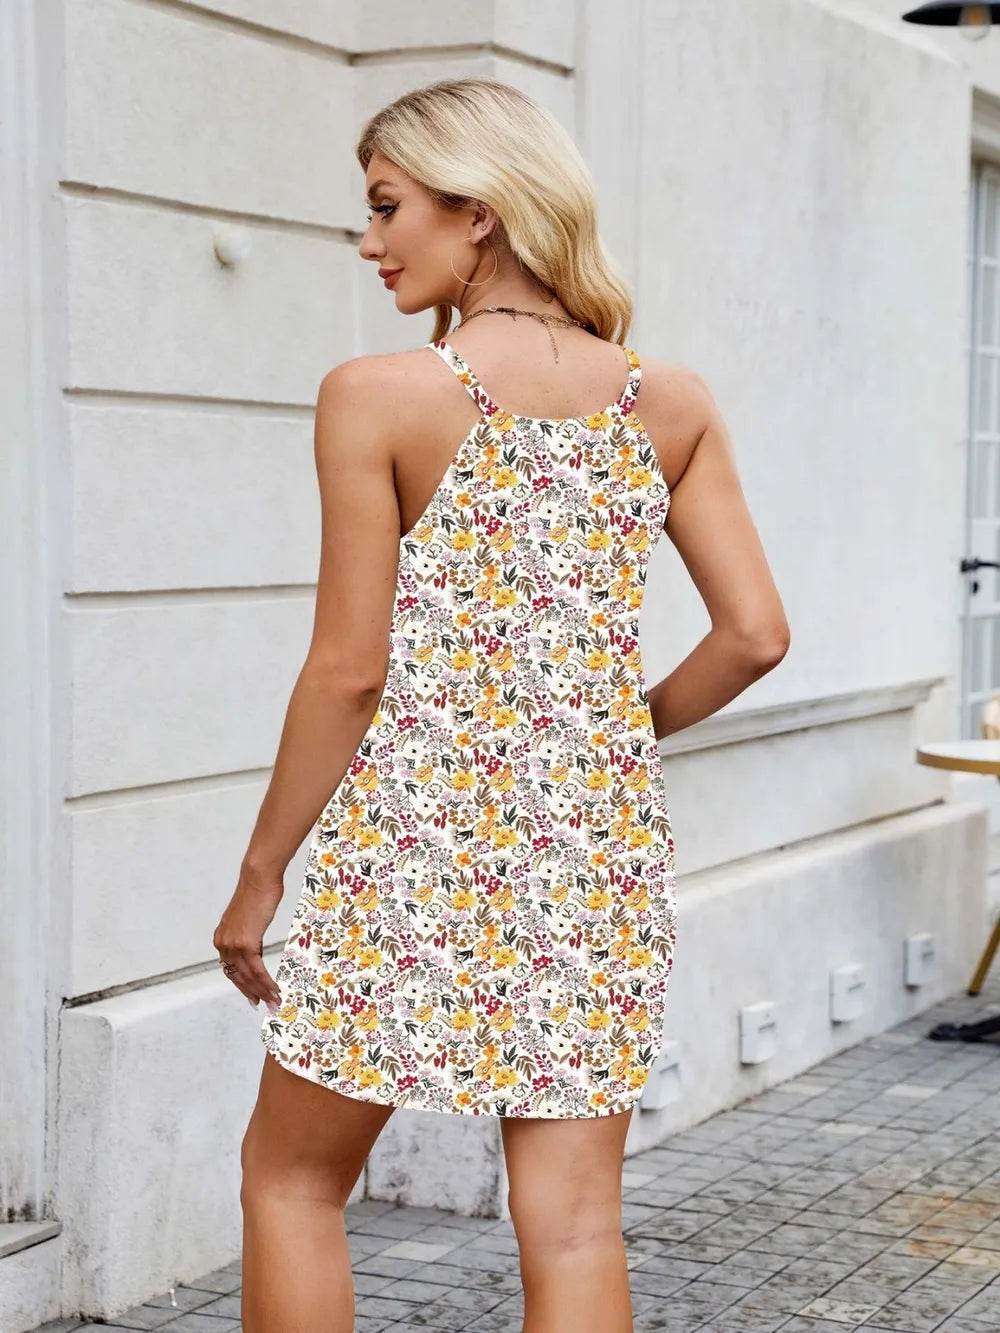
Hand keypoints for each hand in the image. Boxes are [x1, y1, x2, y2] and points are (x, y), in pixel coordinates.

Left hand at [213, 861, 284, 1010]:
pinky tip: (274, 990)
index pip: (231, 969)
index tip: (253, 996)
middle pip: (238, 977)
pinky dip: (266, 983)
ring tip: (274, 1002)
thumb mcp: (249, 919)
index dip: (243, 986)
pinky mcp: (246, 943)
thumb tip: (254, 947)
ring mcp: (233, 944)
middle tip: (265, 1006)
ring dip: (262, 992)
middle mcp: (223, 944)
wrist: (258, 878)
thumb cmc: (258, 893)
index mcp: (221, 939)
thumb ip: (248, 935)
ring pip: (248, 977)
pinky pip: (257, 970)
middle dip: (252, 993)